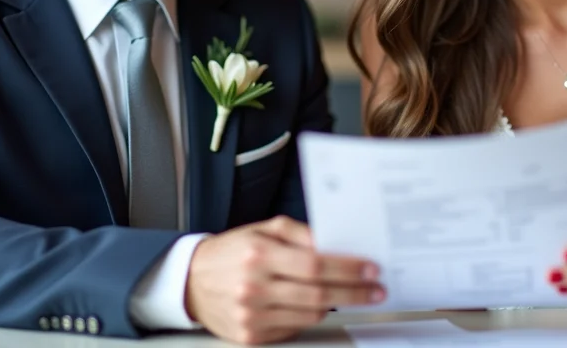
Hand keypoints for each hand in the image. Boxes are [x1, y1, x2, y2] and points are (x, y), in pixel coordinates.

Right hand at [184, 216, 383, 343]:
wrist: (191, 282)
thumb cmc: (232, 251)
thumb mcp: (263, 230)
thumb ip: (300, 235)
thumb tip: (335, 245)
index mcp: (259, 256)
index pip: (315, 265)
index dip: (348, 269)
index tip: (371, 269)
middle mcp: (254, 288)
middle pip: (318, 294)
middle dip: (354, 292)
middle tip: (376, 290)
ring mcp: (252, 316)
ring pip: (309, 314)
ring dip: (336, 305)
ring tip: (352, 295)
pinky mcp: (250, 336)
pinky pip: (293, 328)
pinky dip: (310, 316)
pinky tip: (318, 305)